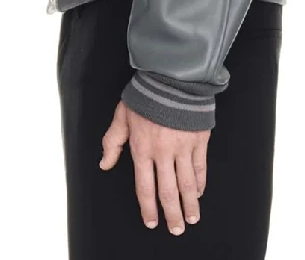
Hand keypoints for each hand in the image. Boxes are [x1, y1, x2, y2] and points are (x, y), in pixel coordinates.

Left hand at [100, 100, 209, 234]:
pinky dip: (200, 182)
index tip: (152, 221)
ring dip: (189, 204)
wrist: (172, 76)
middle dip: (172, 213)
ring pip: (186, 183)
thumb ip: (112, 141)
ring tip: (191, 218)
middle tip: (175, 229)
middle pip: (168, 191)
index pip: (145, 187)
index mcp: (142, 148)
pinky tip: (199, 192)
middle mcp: (163, 152)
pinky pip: (200, 167)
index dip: (148, 207)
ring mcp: (183, 146)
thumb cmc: (145, 94)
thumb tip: (104, 164)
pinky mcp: (199, 139)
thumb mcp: (122, 116)